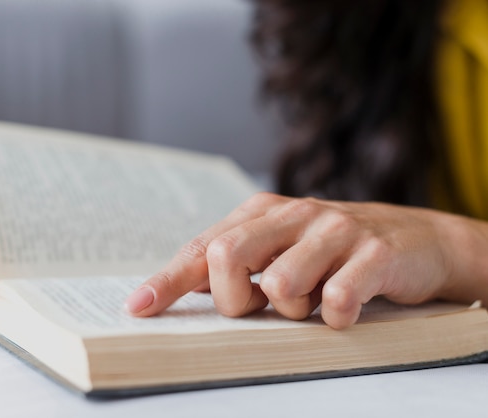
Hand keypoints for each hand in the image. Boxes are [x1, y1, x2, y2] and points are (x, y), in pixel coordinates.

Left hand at [125, 192, 487, 328]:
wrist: (411, 240)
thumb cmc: (327, 252)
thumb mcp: (276, 250)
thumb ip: (234, 264)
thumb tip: (180, 291)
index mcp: (259, 214)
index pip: (202, 248)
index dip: (167, 281)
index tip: (138, 309)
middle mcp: (292, 214)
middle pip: (228, 257)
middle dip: (235, 299)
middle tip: (259, 307)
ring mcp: (334, 231)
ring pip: (282, 284)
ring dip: (292, 310)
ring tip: (311, 302)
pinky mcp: (374, 254)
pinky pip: (338, 299)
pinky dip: (335, 317)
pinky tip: (344, 309)